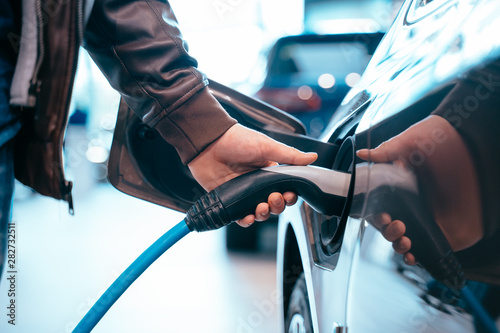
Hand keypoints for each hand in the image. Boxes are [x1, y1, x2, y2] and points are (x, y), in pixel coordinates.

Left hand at [188, 124, 317, 226]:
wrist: (208, 142)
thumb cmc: (237, 140)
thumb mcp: (267, 146)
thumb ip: (290, 156)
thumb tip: (312, 158)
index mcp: (269, 171)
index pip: (286, 189)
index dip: (290, 196)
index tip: (289, 194)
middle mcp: (257, 184)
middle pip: (274, 204)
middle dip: (277, 205)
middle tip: (274, 198)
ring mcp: (243, 193)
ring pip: (259, 212)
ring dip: (264, 214)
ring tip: (261, 206)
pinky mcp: (229, 200)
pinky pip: (240, 216)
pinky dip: (247, 220)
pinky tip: (249, 217)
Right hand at [357, 115, 482, 264]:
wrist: (478, 149)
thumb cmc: (445, 140)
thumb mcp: (413, 140)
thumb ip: (388, 149)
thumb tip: (363, 154)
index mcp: (400, 185)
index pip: (378, 205)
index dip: (374, 214)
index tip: (378, 214)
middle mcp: (412, 202)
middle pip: (388, 225)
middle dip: (386, 230)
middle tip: (394, 223)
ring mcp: (428, 218)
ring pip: (403, 239)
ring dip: (398, 244)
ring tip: (405, 240)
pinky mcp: (443, 231)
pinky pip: (425, 249)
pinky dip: (415, 257)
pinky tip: (412, 256)